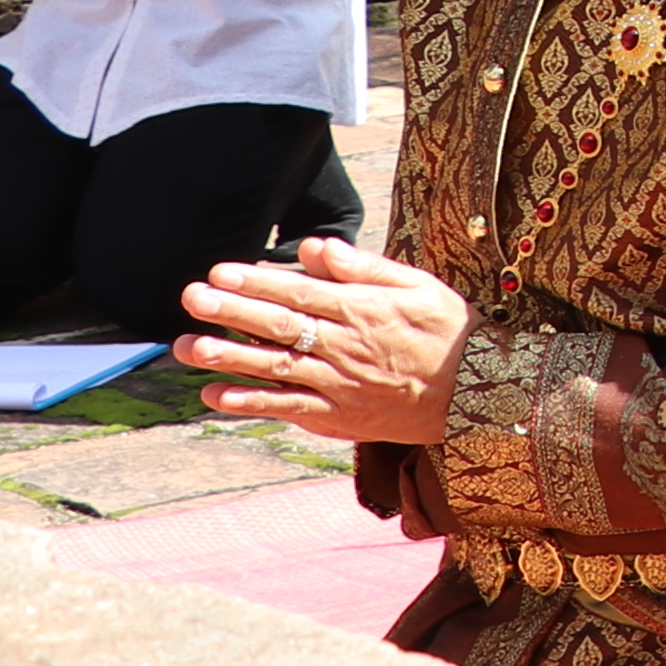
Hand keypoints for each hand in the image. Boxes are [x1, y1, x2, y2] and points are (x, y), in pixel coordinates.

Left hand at [181, 234, 470, 445]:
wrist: (477, 394)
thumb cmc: (447, 331)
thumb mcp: (418, 286)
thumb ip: (365, 267)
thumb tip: (319, 248)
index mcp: (361, 309)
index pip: (298, 292)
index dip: (256, 282)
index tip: (219, 272)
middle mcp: (344, 346)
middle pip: (279, 326)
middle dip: (231, 311)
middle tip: (190, 298)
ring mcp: (338, 384)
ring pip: (275, 368)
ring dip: (229, 357)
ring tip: (189, 346)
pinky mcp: (338, 417)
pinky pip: (287, 408)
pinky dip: (250, 403)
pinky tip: (215, 395)